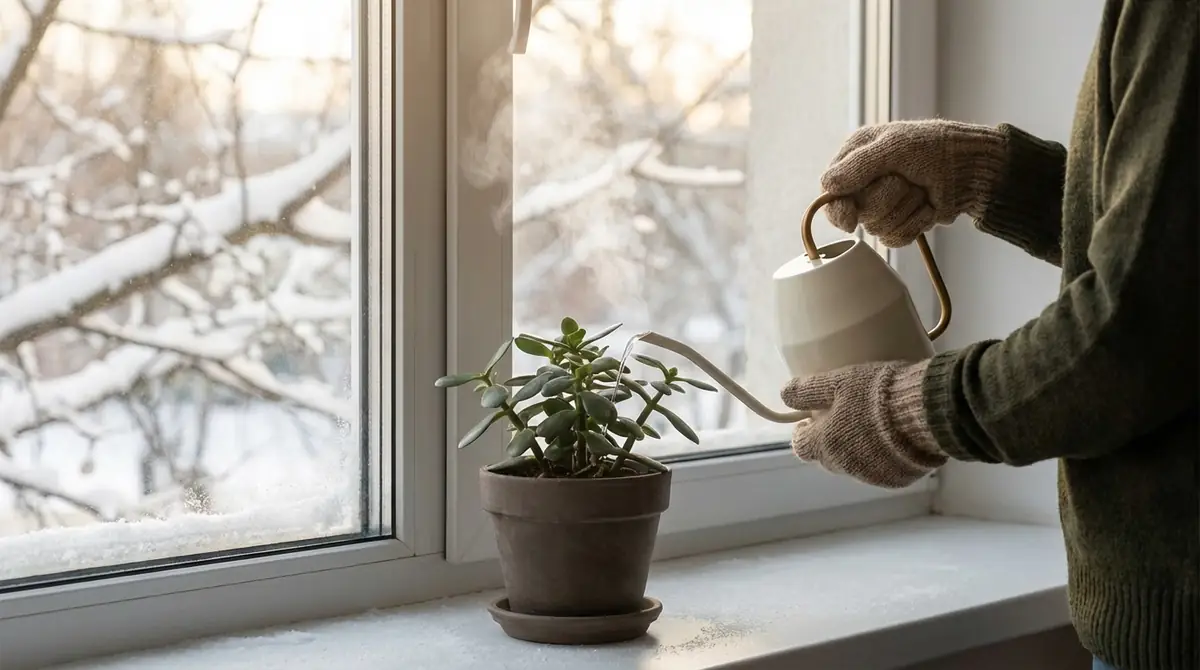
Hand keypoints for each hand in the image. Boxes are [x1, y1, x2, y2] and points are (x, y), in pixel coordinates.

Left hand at [780, 360, 946, 488]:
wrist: (924, 413)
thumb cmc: (876, 393)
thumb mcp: (837, 382)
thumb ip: (807, 390)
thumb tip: (784, 393)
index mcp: (825, 444)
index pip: (801, 447)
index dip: (803, 433)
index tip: (810, 422)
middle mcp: (843, 466)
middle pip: (827, 457)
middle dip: (830, 441)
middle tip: (843, 421)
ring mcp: (870, 476)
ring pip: (853, 465)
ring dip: (856, 451)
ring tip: (871, 428)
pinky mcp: (896, 480)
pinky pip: (881, 470)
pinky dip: (881, 458)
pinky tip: (893, 440)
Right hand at [820, 120, 1008, 246]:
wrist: (972, 169)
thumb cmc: (935, 148)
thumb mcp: (894, 147)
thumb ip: (858, 166)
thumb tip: (827, 186)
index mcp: (856, 157)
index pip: (830, 191)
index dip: (838, 207)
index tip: (850, 218)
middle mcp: (865, 182)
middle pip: (855, 212)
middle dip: (885, 199)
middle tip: (905, 181)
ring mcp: (882, 204)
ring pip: (876, 227)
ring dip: (905, 209)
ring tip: (920, 190)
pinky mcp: (900, 222)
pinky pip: (894, 239)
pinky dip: (915, 224)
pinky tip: (926, 207)